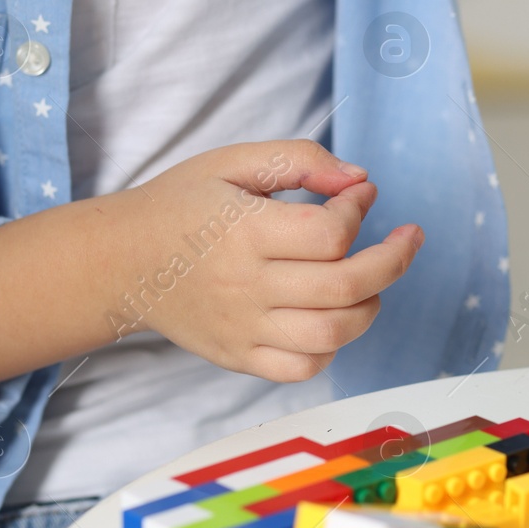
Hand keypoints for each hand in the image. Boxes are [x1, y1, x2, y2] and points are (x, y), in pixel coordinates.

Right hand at [125, 140, 423, 381]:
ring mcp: (242, 329)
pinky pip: (303, 367)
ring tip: (371, 279)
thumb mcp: (233, 162)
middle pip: (345, 286)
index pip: (330, 232)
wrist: (120, 261)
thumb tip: (360, 181)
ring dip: (370, 305)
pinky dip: (332, 345)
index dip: (359, 209)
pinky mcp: (239, 357)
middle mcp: (245, 286)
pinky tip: (333, 314)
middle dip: (393, 260)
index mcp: (244, 232)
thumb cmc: (182, 205)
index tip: (360, 195)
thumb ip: (299, 160)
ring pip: (332, 333)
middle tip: (408, 238)